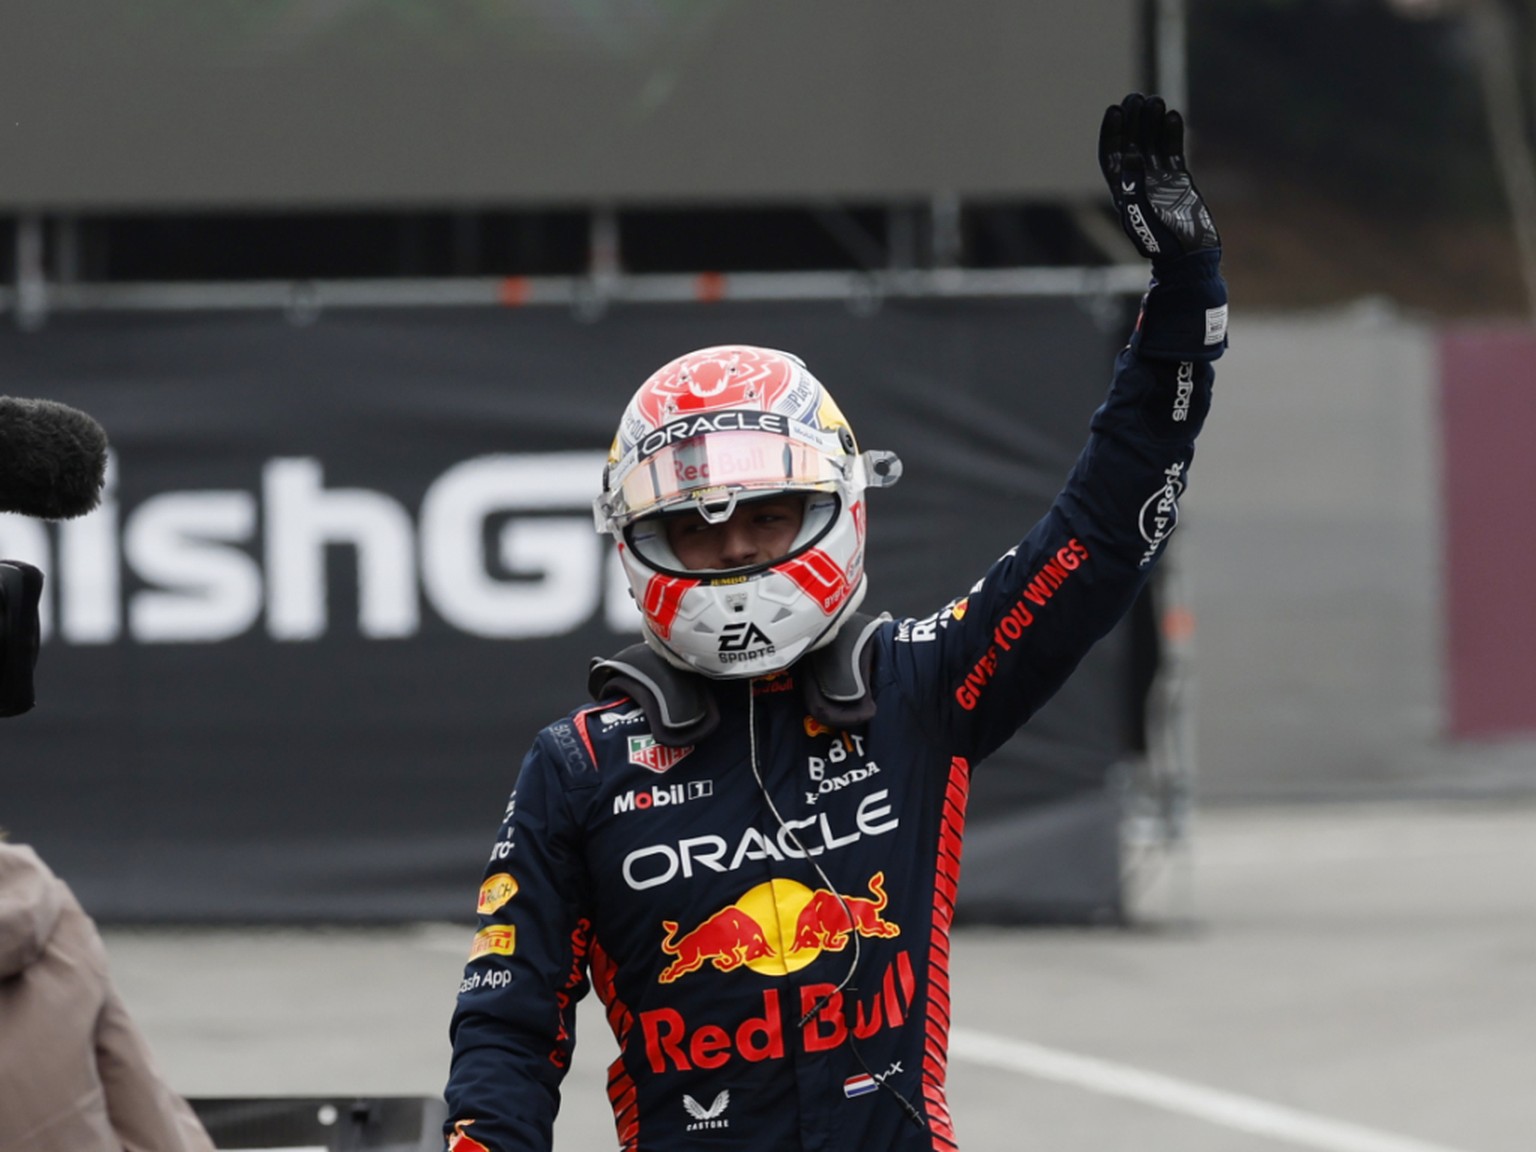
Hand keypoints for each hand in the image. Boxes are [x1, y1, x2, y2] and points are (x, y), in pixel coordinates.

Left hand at [1099, 93, 1219, 262]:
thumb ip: (1134, 185)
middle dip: (1132, 121)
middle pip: (1131, 144)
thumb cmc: (1162, 240)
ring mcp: (1159, 180)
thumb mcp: (1143, 213)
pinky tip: (1172, 116)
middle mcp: (1138, 183)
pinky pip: (1173, 151)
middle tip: (1135, 97)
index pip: (1112, 156)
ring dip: (1151, 123)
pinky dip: (1172, 134)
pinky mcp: (1179, 180)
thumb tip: (1130, 154)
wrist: (1190, 255)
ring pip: (1152, 144)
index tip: (1115, 110)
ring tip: (1155, 100)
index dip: (1111, 133)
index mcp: (1122, 192)